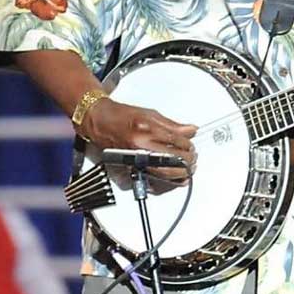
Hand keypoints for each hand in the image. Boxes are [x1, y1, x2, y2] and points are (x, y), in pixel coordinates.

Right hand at [81, 99, 197, 181]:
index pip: (176, 140)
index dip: (187, 144)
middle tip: (192, 157)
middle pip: (173, 158)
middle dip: (187, 159)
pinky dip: (167, 180)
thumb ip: (172, 125)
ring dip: (181, 172)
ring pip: (165, 172)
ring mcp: (137, 158)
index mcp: (147, 129)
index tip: (191, 145)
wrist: (101, 122)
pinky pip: (154, 177)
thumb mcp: (150, 114)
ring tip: (187, 168)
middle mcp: (141, 146)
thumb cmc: (121, 116)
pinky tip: (175, 177)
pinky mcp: (133, 167)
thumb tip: (190, 130)